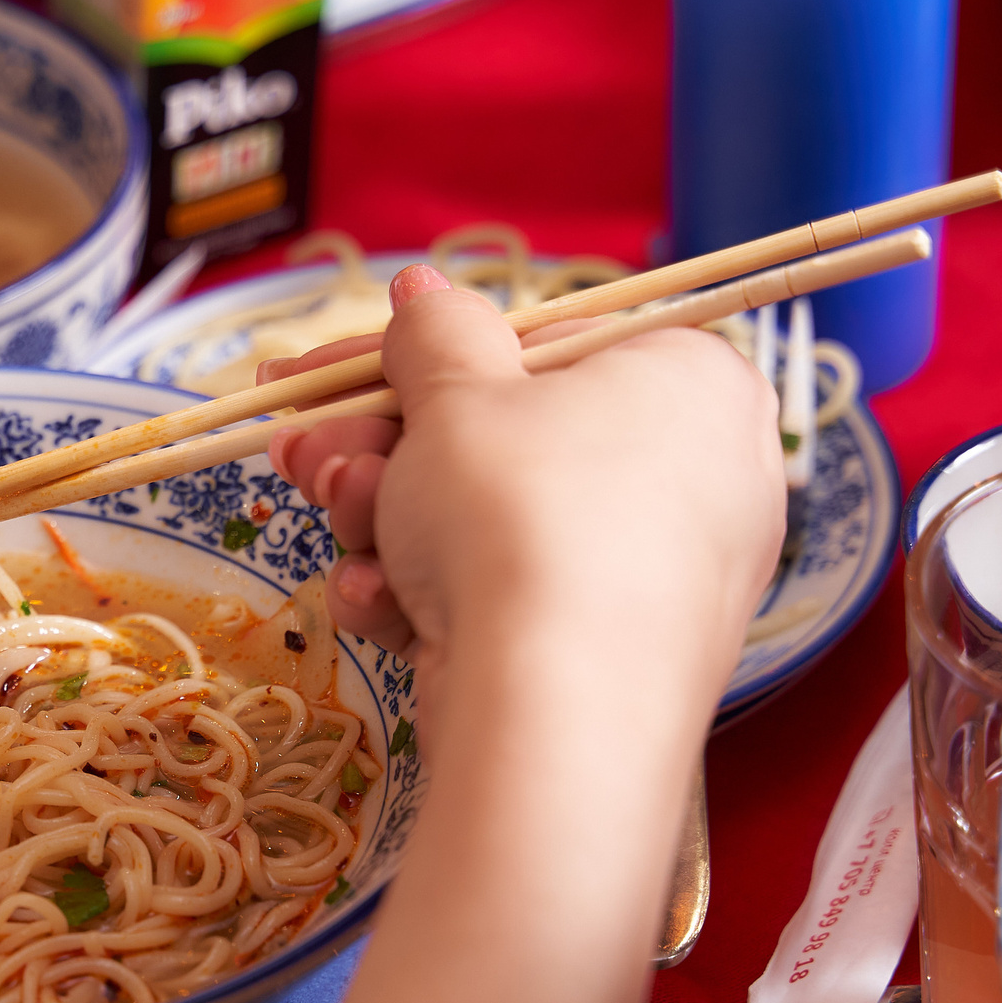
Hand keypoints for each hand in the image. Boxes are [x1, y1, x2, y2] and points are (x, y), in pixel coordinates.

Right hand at [265, 265, 783, 712]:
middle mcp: (700, 475)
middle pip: (506, 442)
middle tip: (301, 452)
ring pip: (492, 528)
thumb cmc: (520, 515)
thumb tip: (424, 288)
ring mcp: (663, 577)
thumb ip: (435, 332)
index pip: (540, 345)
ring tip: (340, 518)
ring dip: (390, 520)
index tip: (331, 375)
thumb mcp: (456, 395)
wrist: (556, 714)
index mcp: (691, 380)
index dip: (417, 359)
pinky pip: (514, 601)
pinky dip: (435, 598)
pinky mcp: (617, 660)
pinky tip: (380, 603)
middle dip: (382, 449)